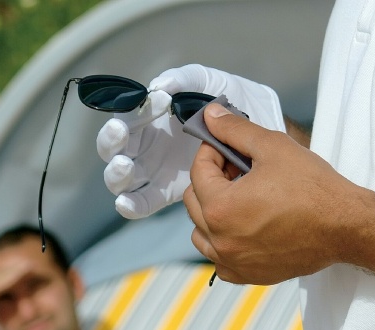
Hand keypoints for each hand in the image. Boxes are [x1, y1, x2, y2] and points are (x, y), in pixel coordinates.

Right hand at [96, 64, 285, 218]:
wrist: (262, 132)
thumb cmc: (234, 101)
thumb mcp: (211, 83)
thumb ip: (187, 80)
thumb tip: (161, 87)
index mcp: (152, 117)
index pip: (127, 116)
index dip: (128, 110)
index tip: (145, 106)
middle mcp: (149, 144)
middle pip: (116, 147)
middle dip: (113, 141)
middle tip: (120, 133)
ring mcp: (156, 170)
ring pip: (125, 178)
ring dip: (118, 174)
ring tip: (125, 166)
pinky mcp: (167, 192)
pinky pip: (143, 202)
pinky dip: (132, 205)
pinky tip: (129, 203)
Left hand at [183, 103, 361, 284]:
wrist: (345, 226)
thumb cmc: (313, 188)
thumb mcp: (273, 147)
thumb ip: (235, 130)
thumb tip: (210, 116)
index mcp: (221, 207)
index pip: (198, 171)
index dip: (211, 151)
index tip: (227, 147)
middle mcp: (220, 239)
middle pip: (195, 202)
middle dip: (211, 180)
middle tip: (236, 169)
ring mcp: (233, 261)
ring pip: (202, 234)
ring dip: (212, 213)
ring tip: (239, 199)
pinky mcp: (247, 275)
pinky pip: (219, 260)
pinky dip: (223, 244)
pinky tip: (243, 229)